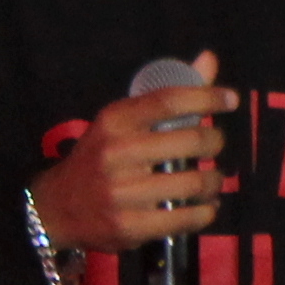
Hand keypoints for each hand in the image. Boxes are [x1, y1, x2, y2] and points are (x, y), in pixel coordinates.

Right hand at [27, 53, 235, 258]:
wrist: (54, 208)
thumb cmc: (99, 158)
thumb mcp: (123, 121)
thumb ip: (168, 94)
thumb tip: (209, 58)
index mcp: (116, 121)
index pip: (171, 100)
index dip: (208, 98)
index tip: (230, 100)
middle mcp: (118, 153)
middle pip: (194, 140)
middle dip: (215, 142)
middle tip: (213, 147)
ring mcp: (122, 192)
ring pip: (196, 182)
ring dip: (215, 180)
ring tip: (211, 180)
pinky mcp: (129, 226)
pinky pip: (186, 218)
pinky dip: (206, 212)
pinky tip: (204, 207)